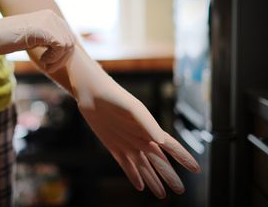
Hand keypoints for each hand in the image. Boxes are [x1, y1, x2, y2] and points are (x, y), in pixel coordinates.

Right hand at [0, 9, 75, 72]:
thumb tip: (67, 50)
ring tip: (44, 64)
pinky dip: (54, 58)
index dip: (63, 54)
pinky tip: (42, 60)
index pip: (69, 37)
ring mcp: (48, 21)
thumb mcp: (34, 38)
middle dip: (62, 59)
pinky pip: (60, 46)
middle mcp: (51, 16)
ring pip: (67, 45)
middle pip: (71, 42)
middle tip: (48, 67)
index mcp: (50, 17)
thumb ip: (49, 40)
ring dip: (57, 60)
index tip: (51, 63)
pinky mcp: (43, 29)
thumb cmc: (8, 40)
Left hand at [66, 47, 199, 198]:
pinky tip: (140, 186)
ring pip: (143, 166)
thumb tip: (161, 140)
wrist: (92, 93)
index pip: (170, 146)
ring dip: (153, 180)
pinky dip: (133, 175)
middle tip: (180, 190)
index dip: (183, 158)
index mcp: (149, 128)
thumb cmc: (115, 96)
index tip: (196, 169)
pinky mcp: (113, 146)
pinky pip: (125, 164)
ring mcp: (127, 143)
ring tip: (161, 194)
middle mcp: (140, 138)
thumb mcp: (133, 108)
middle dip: (169, 176)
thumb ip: (147, 123)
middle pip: (159, 161)